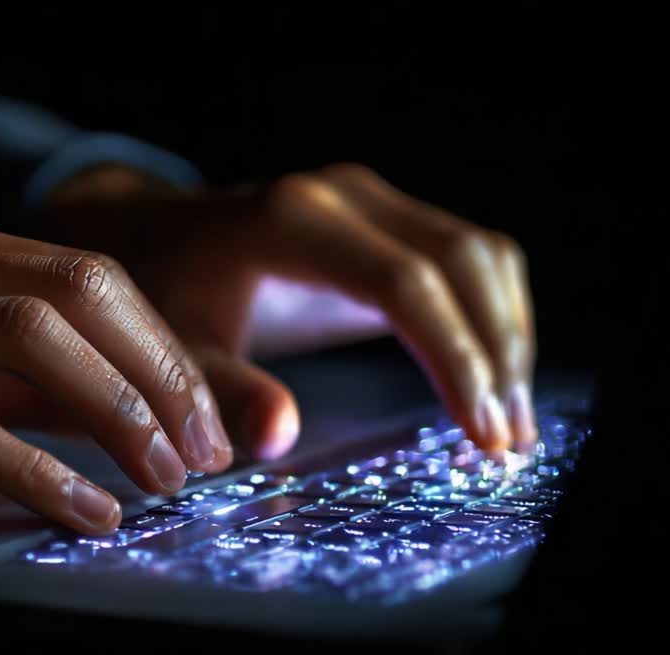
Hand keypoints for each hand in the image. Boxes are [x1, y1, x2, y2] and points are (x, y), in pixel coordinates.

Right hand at [0, 215, 232, 532]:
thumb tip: (109, 412)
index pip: (80, 275)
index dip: (156, 345)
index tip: (198, 415)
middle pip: (75, 296)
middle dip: (159, 376)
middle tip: (201, 452)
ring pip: (31, 344)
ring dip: (117, 416)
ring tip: (163, 481)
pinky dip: (39, 470)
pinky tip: (84, 510)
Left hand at [44, 163, 536, 457]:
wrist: (159, 238)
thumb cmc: (168, 297)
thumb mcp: (178, 351)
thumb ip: (225, 392)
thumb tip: (281, 439)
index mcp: (290, 223)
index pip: (403, 282)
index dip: (453, 356)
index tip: (479, 430)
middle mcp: (344, 198)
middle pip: (461, 261)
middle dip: (496, 353)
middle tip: (507, 442)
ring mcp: (374, 202)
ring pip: (481, 255)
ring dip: (508, 337)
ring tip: (510, 426)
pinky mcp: (391, 220)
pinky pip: (470, 259)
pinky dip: (494, 318)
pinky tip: (494, 383)